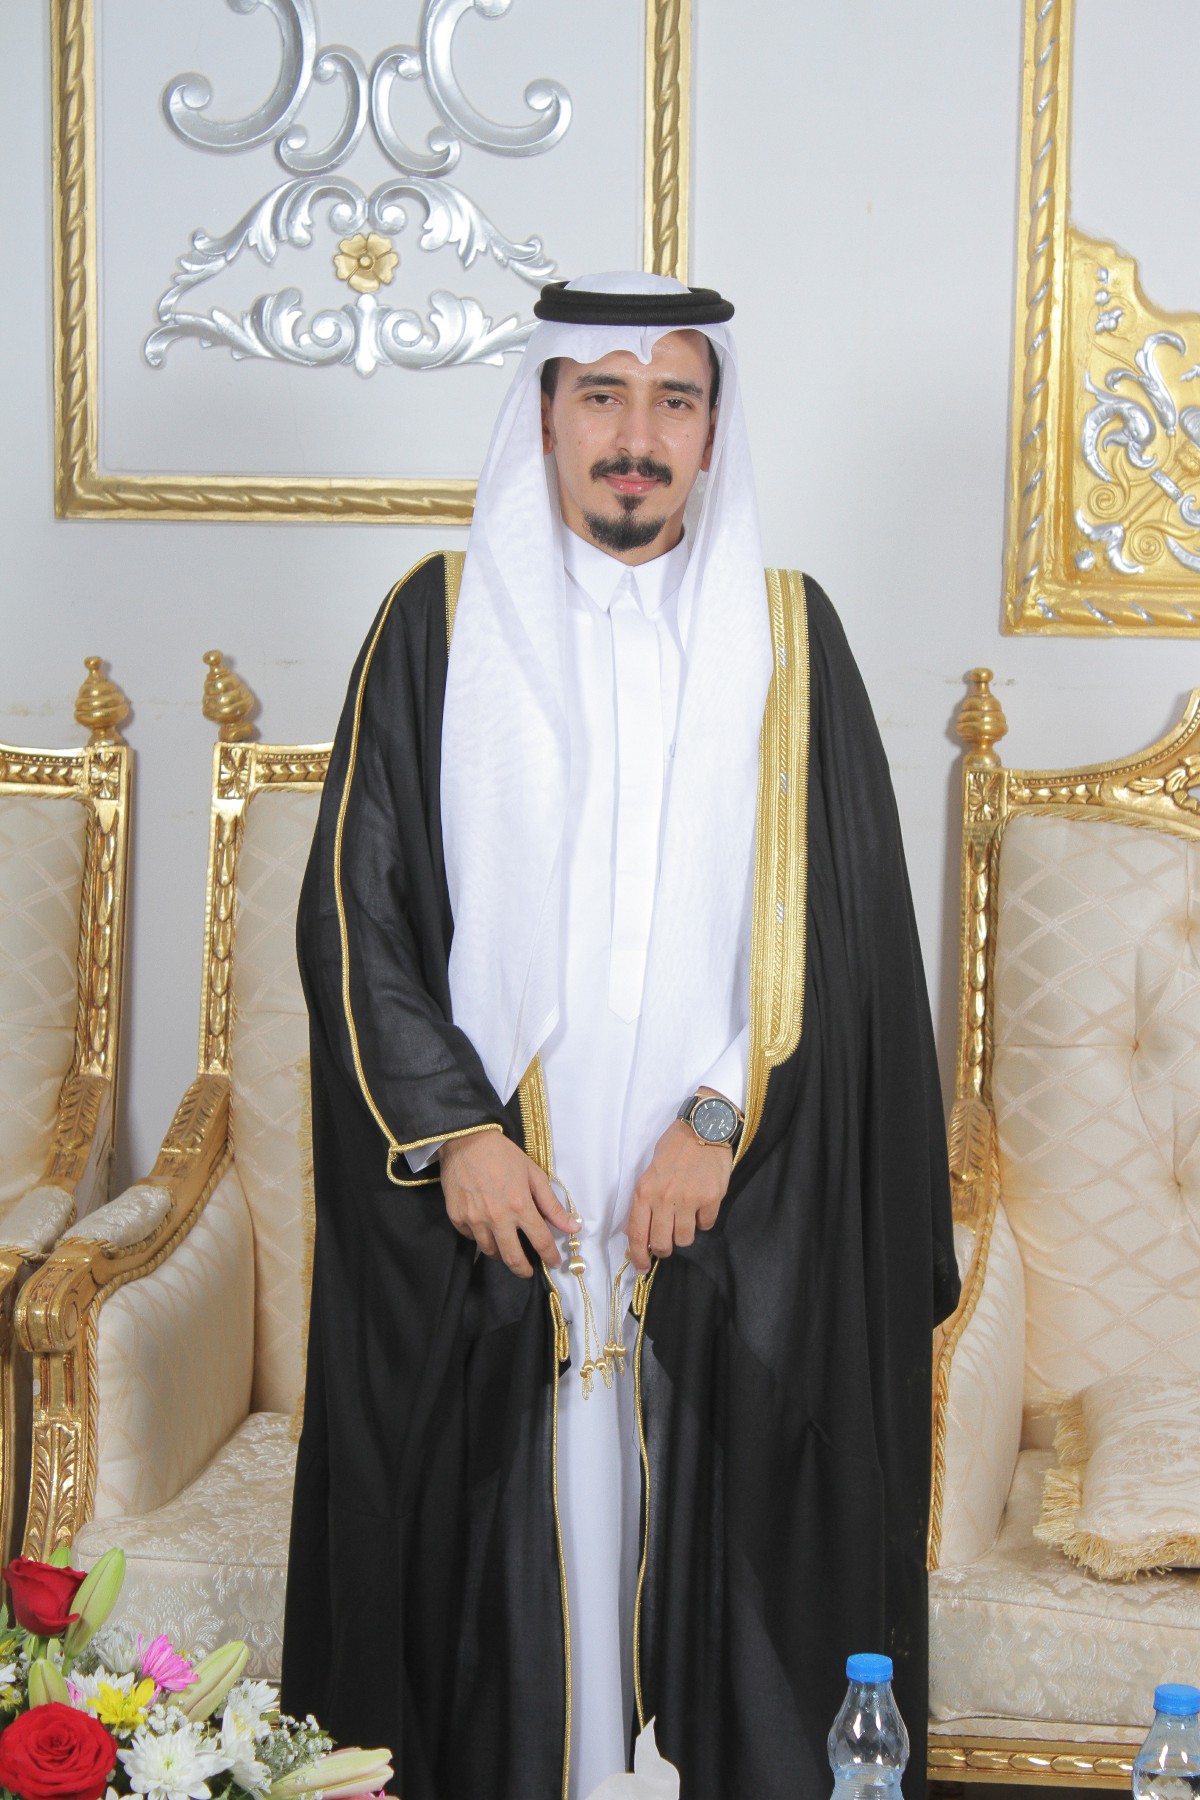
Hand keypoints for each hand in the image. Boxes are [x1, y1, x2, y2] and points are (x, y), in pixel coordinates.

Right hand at [440, 1131, 579, 1278]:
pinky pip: (471, 1238)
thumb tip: (573, 1227)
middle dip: (524, 1270)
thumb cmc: (503, 1154)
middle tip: (529, 1271)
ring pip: (490, 1251)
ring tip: (508, 1248)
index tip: (554, 1262)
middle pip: (513, 1258)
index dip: (550, 1256)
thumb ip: (552, 1205)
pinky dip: (481, 1237)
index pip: (541, 1241)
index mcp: (520, 1206)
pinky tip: (487, 1228)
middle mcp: (497, 1217)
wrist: (466, 1141)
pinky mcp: (457, 1217)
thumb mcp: (534, 1174)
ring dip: (502, 1254)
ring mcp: (474, 1219)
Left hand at [624, 1096, 732, 1272]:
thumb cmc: (674, 1146)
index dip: (639, 1256)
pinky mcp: (711, 1199)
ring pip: (685, 1239)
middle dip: (664, 1250)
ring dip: (684, 1235)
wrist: (704, 1127)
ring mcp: (690, 1200)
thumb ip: (643, 1201)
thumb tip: (634, 1230)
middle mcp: (665, 1199)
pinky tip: (702, 1207)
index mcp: (645, 1191)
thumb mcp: (649, 1171)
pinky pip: (706, 1225)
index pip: (638, 1234)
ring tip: (685, 1220)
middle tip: (666, 1244)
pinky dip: (703, 1221)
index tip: (642, 1267)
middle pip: (663, 1244)